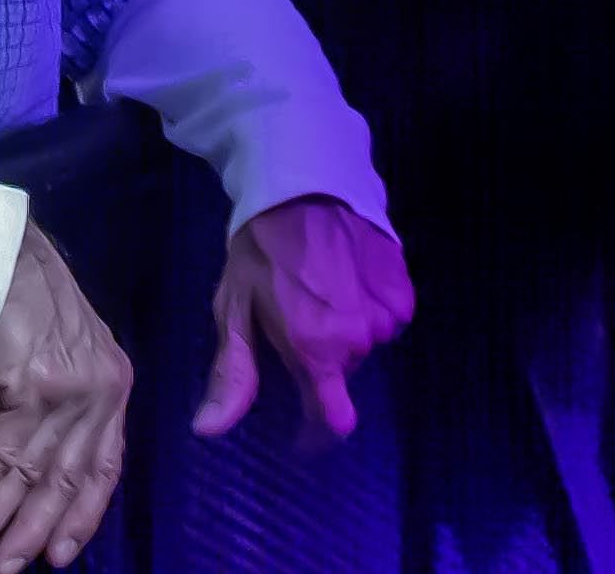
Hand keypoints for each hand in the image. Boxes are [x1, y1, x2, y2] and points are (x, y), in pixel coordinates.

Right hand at [0, 223, 127, 572]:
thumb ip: (63, 399)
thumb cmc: (20, 292)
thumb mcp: (62, 348)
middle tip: (6, 568)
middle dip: (33, 530)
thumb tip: (38, 461)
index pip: (105, 468)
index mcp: (115, 383)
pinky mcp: (30, 384)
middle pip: (68, 480)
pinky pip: (3, 452)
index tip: (58, 554)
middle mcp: (101, 391)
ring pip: (32, 473)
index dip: (80, 516)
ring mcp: (69, 388)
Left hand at [202, 194, 411, 446]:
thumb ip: (232, 372)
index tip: (309, 426)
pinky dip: (372, 303)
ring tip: (323, 286)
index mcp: (314, 349)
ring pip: (367, 340)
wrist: (304, 184)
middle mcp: (357, 340)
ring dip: (349, 325)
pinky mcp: (405, 290)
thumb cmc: (260, 247)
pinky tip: (351, 276)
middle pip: (343, 368)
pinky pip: (389, 315)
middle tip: (297, 310)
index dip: (319, 425)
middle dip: (322, 352)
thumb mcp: (234, 306)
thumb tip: (209, 430)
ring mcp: (386, 314)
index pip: (331, 416)